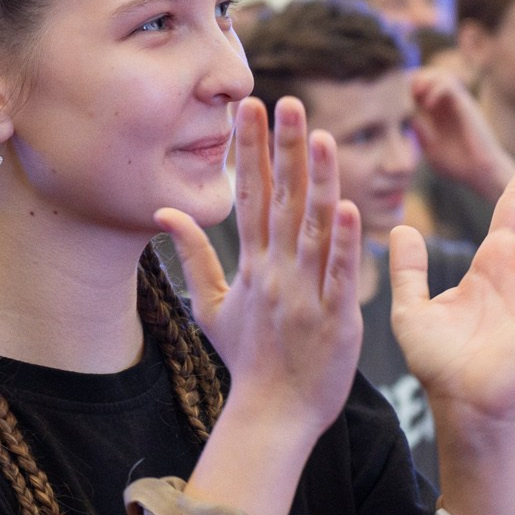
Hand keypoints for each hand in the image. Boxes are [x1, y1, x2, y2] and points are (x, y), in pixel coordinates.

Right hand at [159, 97, 363, 446]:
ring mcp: (304, 295)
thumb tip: (166, 212)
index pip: (250, 197)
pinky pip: (337, 275)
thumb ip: (193, 256)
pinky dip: (341, 243)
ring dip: (316, 182)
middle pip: (280, 201)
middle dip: (282, 149)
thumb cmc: (248, 360)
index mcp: (252, 267)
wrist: (272, 414)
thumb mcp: (210, 306)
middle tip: (286, 100)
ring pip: (311, 229)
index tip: (251, 107)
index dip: (252, 150)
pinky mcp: (335, 320)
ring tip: (320, 136)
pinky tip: (347, 208)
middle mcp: (276, 274)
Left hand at [410, 71, 514, 198]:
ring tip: (415, 95)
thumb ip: (419, 132)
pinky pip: (449, 84)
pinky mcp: (465, 104)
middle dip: (413, 79)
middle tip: (404, 93)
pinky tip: (427, 105)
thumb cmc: (456, 165)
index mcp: (437, 115)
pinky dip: (434, 89)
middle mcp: (447, 106)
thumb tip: (406, 117)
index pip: (420, 88)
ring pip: (440, 75)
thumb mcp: (430, 149)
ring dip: (424, 80)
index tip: (395, 99)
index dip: (406, 88)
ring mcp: (457, 103)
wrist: (480, 172)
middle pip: (429, 76)